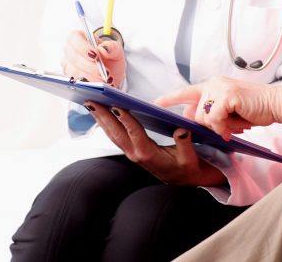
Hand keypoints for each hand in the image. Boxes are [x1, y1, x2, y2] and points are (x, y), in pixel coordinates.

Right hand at [61, 29, 124, 86]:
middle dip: (90, 66)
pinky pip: (75, 82)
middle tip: (104, 72)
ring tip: (105, 80)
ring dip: (90, 76)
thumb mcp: (116, 50)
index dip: (83, 47)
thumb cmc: (110, 57)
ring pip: (74, 71)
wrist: (110, 73)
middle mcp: (69, 50)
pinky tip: (98, 85)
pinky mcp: (69, 78)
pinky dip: (88, 84)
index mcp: (78, 37)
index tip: (96, 55)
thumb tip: (104, 49)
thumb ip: (112, 47)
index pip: (74, 38)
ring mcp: (67, 65)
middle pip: (74, 57)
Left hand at [82, 102, 225, 186]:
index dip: (125, 120)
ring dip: (101, 119)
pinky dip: (106, 124)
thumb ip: (185, 143)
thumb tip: (181, 130)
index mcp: (149, 154)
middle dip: (103, 116)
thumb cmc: (187, 168)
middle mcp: (136, 154)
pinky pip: (115, 137)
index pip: (134, 133)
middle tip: (91, 100)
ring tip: (90, 103)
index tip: (116, 105)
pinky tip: (101, 114)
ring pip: (112, 135)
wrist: (185, 181)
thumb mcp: (190, 158)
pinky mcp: (132, 151)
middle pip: (116, 133)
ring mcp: (132, 153)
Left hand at [155, 76, 281, 141]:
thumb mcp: (228, 112)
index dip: (169, 99)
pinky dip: (225, 127)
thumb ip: (210, 112)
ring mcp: (219, 88)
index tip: (154, 104)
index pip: (186, 92)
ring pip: (204, 118)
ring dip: (221, 126)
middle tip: (231, 125)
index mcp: (213, 85)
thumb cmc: (254, 109)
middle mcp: (213, 83)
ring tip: (238, 123)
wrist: (276, 104)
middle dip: (212, 125)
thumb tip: (188, 116)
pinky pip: (215, 119)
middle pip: (197, 114)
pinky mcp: (226, 95)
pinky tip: (237, 126)